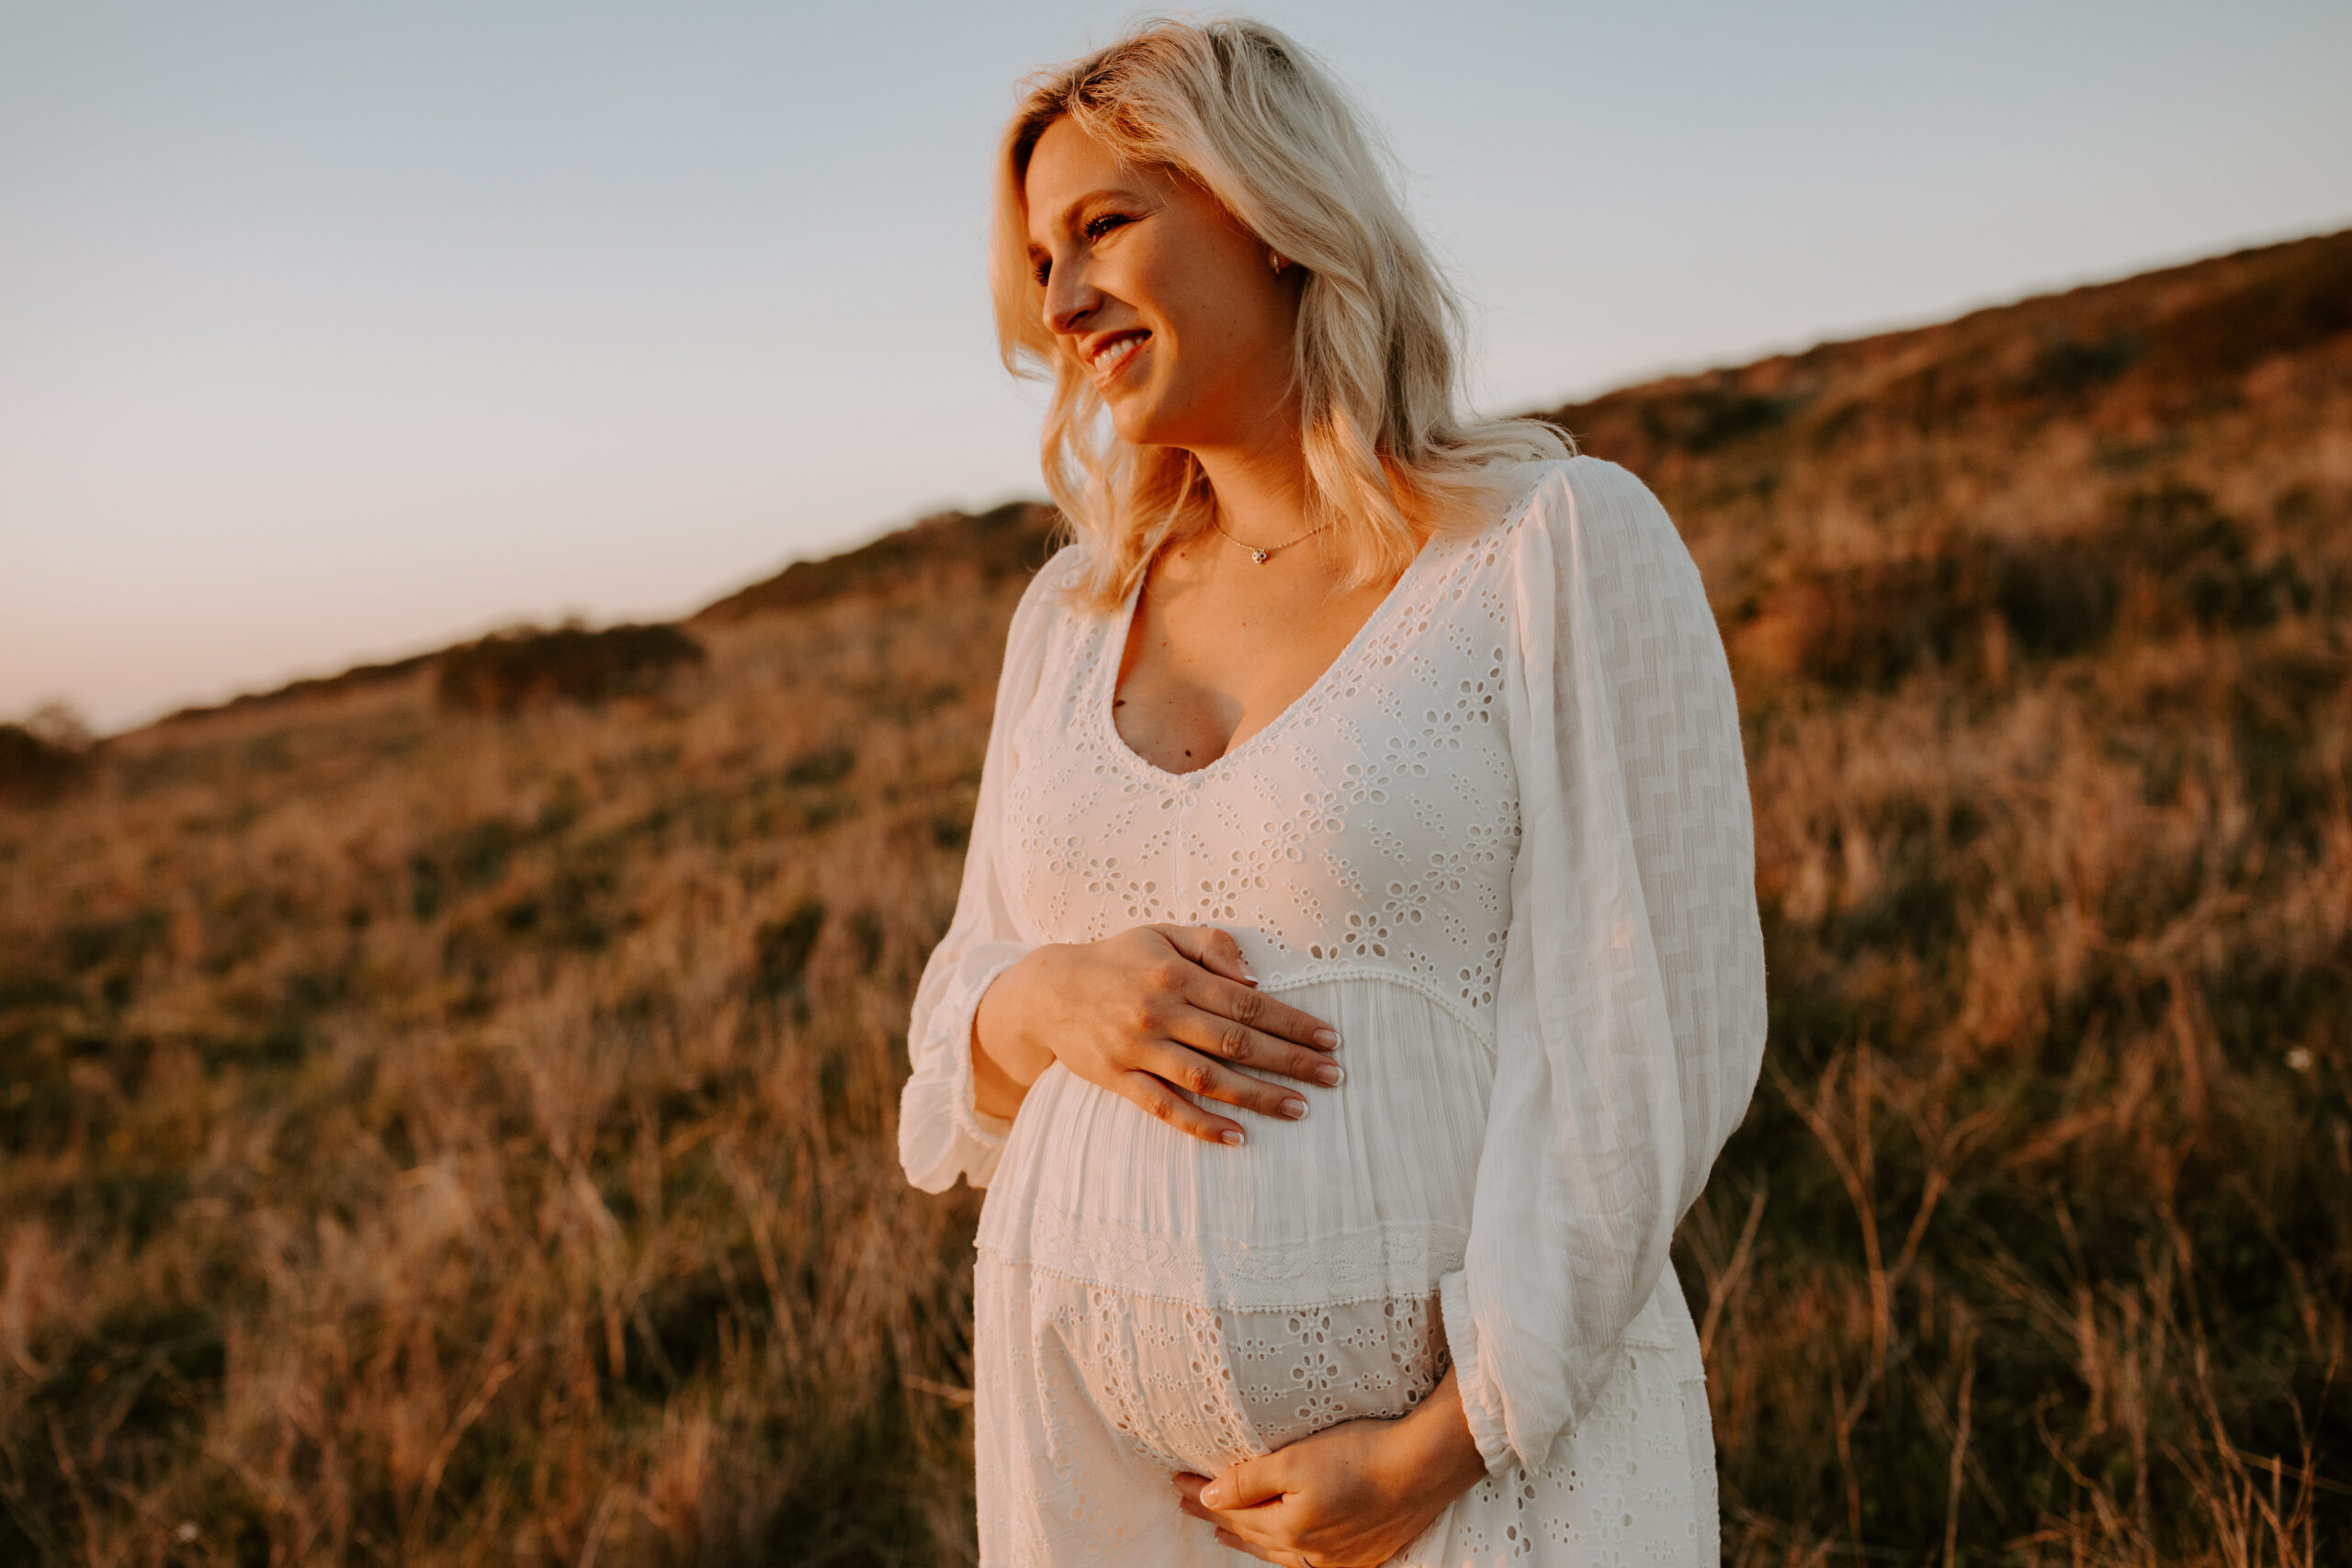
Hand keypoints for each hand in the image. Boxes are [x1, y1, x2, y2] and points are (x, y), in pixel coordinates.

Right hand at [971, 924, 1342, 1142]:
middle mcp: (1159, 1012)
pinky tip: (1237, 1137)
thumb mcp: (1162, 934)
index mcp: (1176, 974)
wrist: (1047, 991)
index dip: (1290, 1022)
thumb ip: (1213, 945)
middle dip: (1288, 1061)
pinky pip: (1164, 1107)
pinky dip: (1201, 1125)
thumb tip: (1256, 978)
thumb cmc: (1117, 959)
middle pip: (1235, 1042)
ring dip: (1257, 1096)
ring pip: (1207, 1079)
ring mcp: (1138, 1048)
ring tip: (1299, 1108)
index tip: (1328, 1039)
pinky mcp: (1118, 1078)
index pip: (1247, 1002)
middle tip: (1333, 1076)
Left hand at [1173, 1371, 1488, 1564]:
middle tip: (1188, 1503)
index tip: (1176, 1481)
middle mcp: (1310, 1552)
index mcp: (1289, 1528)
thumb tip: (1211, 1497)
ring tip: (1222, 1532)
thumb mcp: (1296, 1459)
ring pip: (1277, 1551)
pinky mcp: (1363, 1554)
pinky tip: (1284, 1547)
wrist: (1424, 1469)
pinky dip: (1285, 1551)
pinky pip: (1309, 1560)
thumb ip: (1250, 1480)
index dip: (1202, 1495)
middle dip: (1217, 1516)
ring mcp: (1338, 1558)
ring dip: (1246, 1538)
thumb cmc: (1361, 1455)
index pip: (1232, 1511)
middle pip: (1250, 1533)